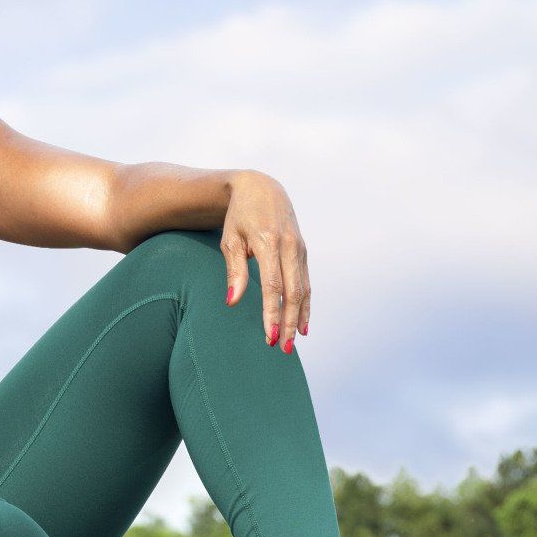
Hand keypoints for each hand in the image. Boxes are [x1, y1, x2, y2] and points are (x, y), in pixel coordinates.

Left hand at [221, 170, 309, 352]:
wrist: (261, 188)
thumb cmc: (239, 217)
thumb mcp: (230, 240)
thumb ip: (234, 271)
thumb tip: (232, 302)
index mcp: (268, 242)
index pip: (272, 286)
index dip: (272, 313)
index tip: (269, 336)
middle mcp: (290, 246)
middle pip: (292, 292)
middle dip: (289, 323)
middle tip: (283, 348)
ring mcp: (300, 249)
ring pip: (303, 290)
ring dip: (299, 318)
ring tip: (292, 342)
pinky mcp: (304, 251)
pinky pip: (306, 283)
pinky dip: (306, 305)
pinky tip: (304, 324)